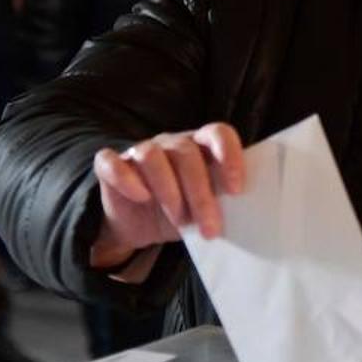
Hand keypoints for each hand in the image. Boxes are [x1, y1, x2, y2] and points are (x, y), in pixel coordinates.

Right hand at [90, 123, 245, 269]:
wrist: (140, 226)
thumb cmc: (182, 212)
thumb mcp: (205, 210)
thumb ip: (223, 204)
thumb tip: (249, 218)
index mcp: (200, 147)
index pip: (218, 133)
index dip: (229, 156)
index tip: (236, 190)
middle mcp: (171, 143)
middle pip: (186, 153)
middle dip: (200, 194)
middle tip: (209, 228)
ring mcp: (139, 151)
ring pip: (152, 156)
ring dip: (168, 190)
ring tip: (179, 220)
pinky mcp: (111, 166)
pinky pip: (112, 163)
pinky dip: (127, 179)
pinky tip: (141, 198)